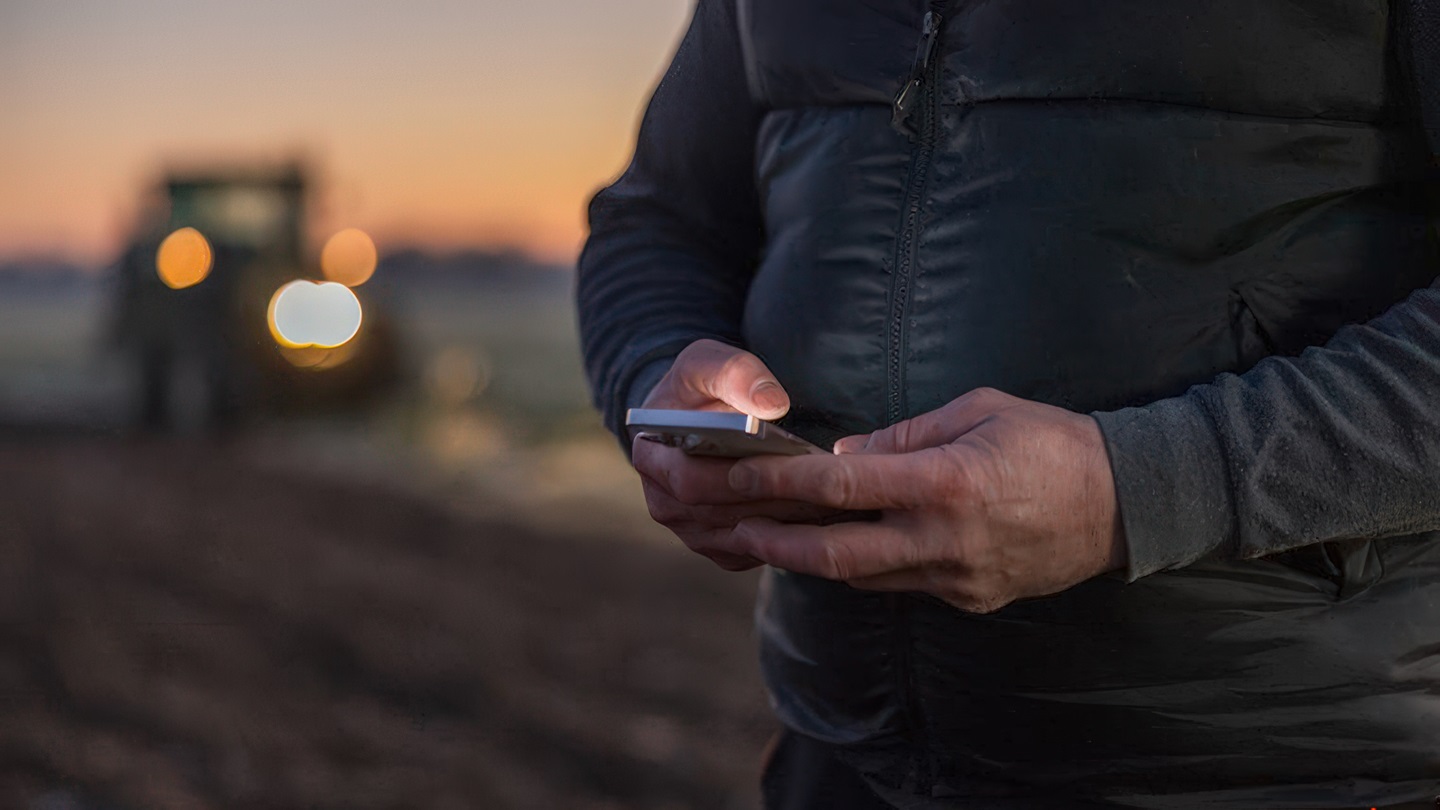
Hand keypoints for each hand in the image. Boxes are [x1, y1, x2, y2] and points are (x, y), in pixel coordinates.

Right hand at [631, 339, 843, 570]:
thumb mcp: (708, 362)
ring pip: (740, 537)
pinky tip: (819, 519)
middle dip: (769, 499)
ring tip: (830, 502)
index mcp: (652, 456)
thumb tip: (770, 405)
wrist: (694, 418)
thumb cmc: (699, 389)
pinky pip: (752, 552)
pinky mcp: (718, 547)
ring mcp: (691, 531)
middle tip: (822, 488)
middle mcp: (665, 502)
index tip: (784, 461)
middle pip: (717, 512)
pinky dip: (786, 539)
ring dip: (783, 522)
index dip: (736, 474)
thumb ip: (734, 373)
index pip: (689, 477)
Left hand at [720, 388, 1126, 611]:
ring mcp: (957, 577)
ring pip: (864, 578)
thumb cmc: (1053, 441)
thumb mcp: (978, 410)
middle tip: (733, 530)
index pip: (842, 488)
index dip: (782, 484)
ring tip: (774, 540)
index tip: (739, 476)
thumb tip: (845, 456)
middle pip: (837, 555)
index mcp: (946, 482)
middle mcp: (944, 538)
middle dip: (776, 544)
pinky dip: (866, 568)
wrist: (1127, 503)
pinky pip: (902, 586)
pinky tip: (845, 549)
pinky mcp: (971, 598)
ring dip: (814, 561)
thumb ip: (905, 435)